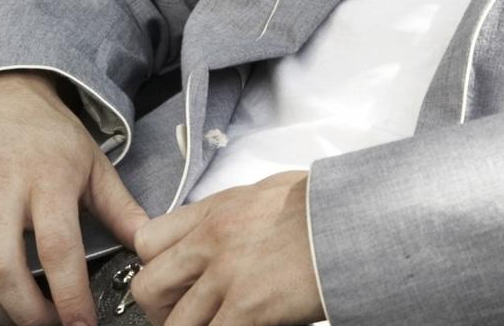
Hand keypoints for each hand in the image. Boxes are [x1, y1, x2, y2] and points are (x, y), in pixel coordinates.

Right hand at [0, 70, 150, 325]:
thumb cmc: (47, 132)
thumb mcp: (93, 161)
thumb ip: (120, 208)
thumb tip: (148, 246)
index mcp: (46, 175)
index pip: (57, 247)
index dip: (70, 295)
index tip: (84, 323)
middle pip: (3, 270)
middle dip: (30, 313)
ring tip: (28, 318)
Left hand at [130, 171, 323, 325]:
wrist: (354, 220)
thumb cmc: (325, 206)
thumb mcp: (267, 192)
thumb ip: (235, 213)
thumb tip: (225, 228)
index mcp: (215, 211)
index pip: (148, 240)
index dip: (154, 266)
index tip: (168, 280)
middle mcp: (211, 242)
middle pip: (149, 286)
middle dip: (159, 309)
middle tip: (179, 316)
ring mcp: (226, 277)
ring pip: (174, 322)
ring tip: (212, 325)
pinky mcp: (246, 308)